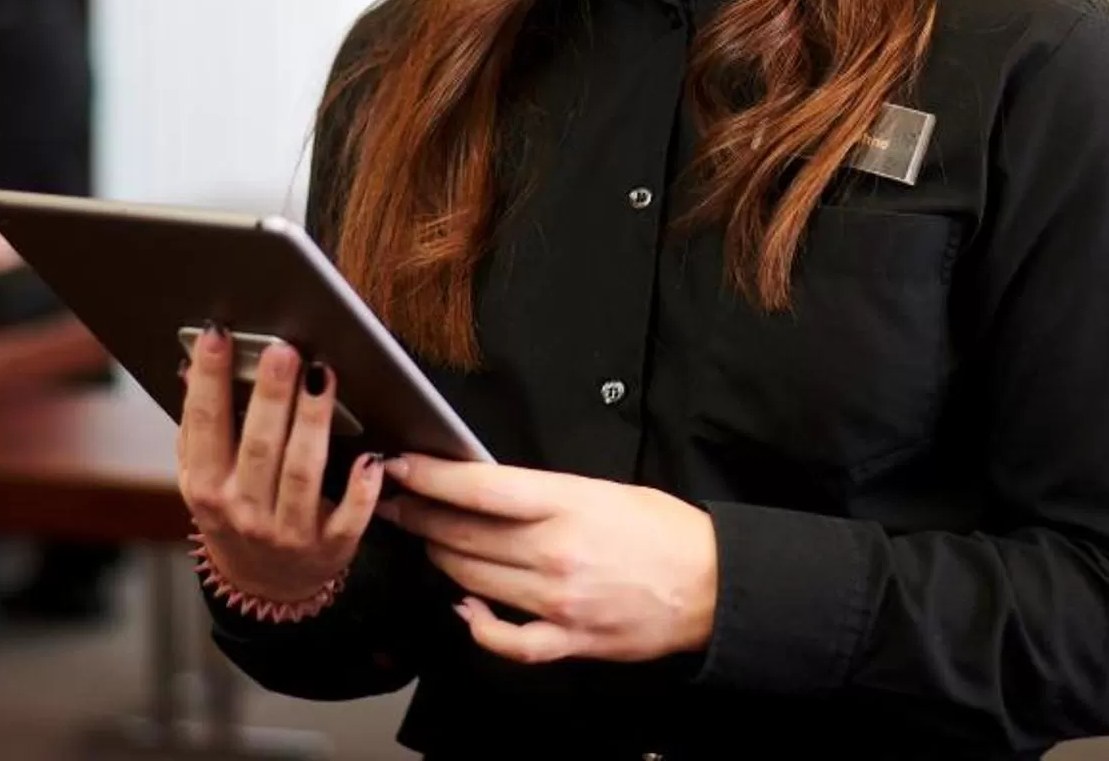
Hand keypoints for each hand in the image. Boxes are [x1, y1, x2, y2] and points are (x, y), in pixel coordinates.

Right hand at [176, 327, 385, 604]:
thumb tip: (187, 367)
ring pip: (301, 472)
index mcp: (205, 486)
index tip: (217, 334)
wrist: (263, 586)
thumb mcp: (202, 477)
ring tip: (323, 375)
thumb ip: (197, 426)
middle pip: (259, 445)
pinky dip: (361, 491)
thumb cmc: (233, 514)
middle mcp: (242, 509)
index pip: (204, 423)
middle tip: (282, 348)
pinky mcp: (330, 547)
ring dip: (314, 423)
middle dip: (270, 395)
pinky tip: (371, 458)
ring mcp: (287, 531)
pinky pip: (348, 518)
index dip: (209, 378)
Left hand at [378, 455, 717, 663]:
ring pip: (471, 580)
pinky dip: (477, 624)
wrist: (713, 584)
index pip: (478, 488)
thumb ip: (547, 495)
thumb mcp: (605, 490)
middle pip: (463, 535)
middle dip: (420, 516)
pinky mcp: (568, 640)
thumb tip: (492, 493)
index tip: (399, 467)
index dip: (429, 479)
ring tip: (428, 542)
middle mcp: (554, 552)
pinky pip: (505, 639)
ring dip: (440, 558)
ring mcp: (558, 601)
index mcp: (567, 504)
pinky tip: (464, 608)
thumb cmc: (664, 530)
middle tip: (396, 503)